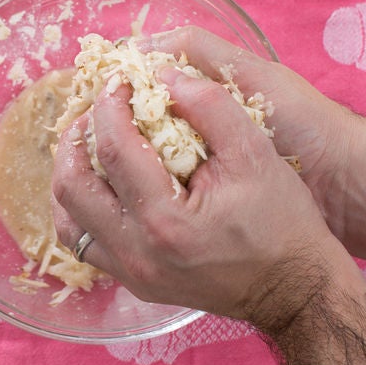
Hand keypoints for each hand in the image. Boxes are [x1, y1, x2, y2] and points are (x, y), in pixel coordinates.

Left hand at [51, 63, 361, 335]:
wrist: (296, 289)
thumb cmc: (282, 222)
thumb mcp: (256, 153)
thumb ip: (210, 106)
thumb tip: (165, 75)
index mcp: (166, 220)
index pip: (113, 149)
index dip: (110, 105)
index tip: (119, 82)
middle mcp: (138, 253)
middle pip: (73, 187)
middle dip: (76, 138)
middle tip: (95, 111)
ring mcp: (132, 275)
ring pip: (68, 222)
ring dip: (71, 176)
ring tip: (90, 145)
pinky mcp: (136, 284)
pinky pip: (86, 245)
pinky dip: (82, 210)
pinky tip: (102, 185)